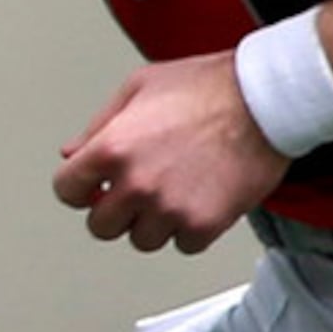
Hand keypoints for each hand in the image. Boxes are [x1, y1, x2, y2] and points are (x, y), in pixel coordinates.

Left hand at [53, 53, 287, 255]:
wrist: (266, 98)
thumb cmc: (209, 86)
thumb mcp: (141, 86)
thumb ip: (99, 123)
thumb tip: (71, 154)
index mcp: (112, 148)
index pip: (67, 191)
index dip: (81, 187)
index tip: (94, 188)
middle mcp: (135, 183)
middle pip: (101, 226)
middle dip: (116, 209)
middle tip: (140, 190)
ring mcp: (169, 208)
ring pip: (142, 240)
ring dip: (154, 222)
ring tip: (176, 189)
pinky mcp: (203, 224)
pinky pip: (183, 245)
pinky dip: (190, 228)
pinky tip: (200, 198)